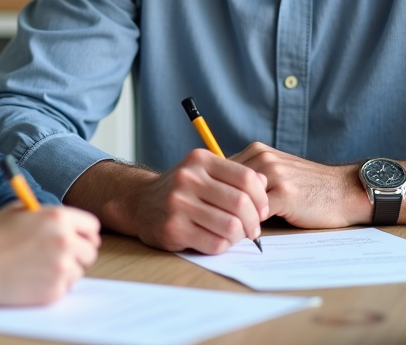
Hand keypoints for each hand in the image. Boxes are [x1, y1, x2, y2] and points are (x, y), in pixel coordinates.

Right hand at [0, 203, 100, 305]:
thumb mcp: (19, 211)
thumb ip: (46, 214)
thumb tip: (67, 222)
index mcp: (59, 218)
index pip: (92, 226)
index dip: (85, 233)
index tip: (80, 238)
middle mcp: (65, 241)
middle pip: (91, 250)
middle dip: (78, 253)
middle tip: (61, 256)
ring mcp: (61, 267)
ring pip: (80, 270)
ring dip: (66, 270)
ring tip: (41, 267)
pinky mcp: (54, 290)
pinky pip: (65, 287)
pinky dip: (54, 285)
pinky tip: (33, 278)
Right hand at [125, 149, 268, 253]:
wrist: (140, 202)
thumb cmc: (181, 189)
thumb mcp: (204, 172)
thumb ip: (234, 175)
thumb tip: (266, 181)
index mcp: (200, 160)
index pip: (246, 177)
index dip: (261, 197)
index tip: (262, 210)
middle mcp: (188, 178)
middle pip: (240, 203)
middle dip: (253, 221)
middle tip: (252, 229)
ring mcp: (178, 204)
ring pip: (230, 226)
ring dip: (239, 235)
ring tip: (235, 235)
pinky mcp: (173, 229)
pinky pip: (214, 243)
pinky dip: (223, 245)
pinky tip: (217, 241)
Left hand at [230, 142, 369, 228]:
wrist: (345, 190)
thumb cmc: (309, 186)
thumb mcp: (278, 171)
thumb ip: (252, 177)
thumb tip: (220, 195)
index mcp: (257, 151)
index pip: (219, 172)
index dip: (216, 194)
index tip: (214, 211)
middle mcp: (262, 158)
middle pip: (224, 186)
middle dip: (221, 208)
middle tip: (220, 226)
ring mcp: (273, 174)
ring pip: (238, 200)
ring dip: (234, 219)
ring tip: (235, 233)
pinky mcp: (284, 193)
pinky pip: (255, 214)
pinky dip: (249, 227)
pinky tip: (252, 236)